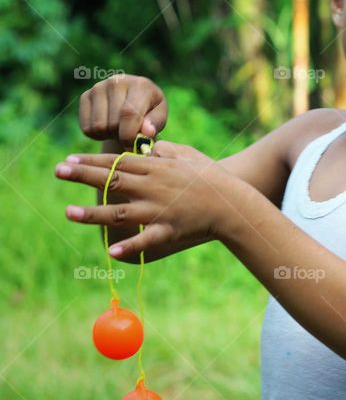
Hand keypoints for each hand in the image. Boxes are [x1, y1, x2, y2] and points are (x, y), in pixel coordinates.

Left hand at [56, 140, 246, 257]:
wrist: (234, 203)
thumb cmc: (212, 177)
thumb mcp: (190, 155)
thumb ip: (166, 150)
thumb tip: (148, 147)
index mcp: (156, 169)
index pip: (117, 162)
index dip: (91, 161)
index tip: (68, 159)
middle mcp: (153, 188)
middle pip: (113, 180)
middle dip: (83, 175)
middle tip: (57, 171)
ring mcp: (159, 210)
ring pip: (120, 212)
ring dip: (93, 213)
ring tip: (68, 212)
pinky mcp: (169, 230)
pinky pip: (146, 241)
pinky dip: (130, 247)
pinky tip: (110, 252)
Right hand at [79, 75, 167, 147]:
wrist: (133, 99)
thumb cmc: (150, 110)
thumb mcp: (160, 115)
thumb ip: (155, 123)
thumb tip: (146, 132)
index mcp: (139, 84)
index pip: (129, 114)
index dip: (130, 136)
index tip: (134, 146)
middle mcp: (116, 82)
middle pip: (112, 123)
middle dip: (122, 136)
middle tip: (130, 135)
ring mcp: (98, 88)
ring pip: (98, 127)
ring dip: (109, 136)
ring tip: (120, 130)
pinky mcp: (85, 96)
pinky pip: (86, 128)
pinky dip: (97, 135)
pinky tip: (108, 127)